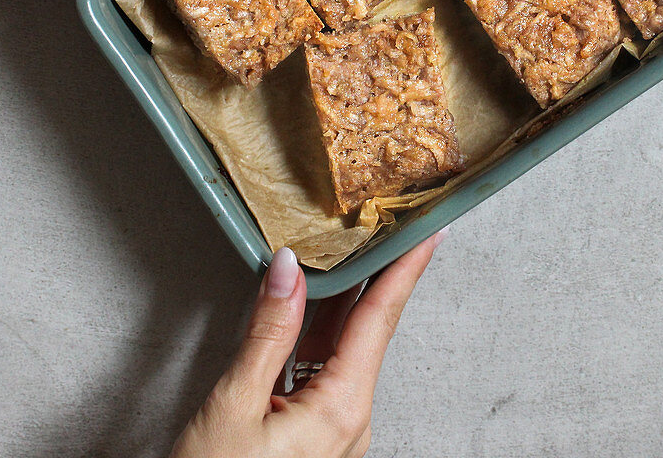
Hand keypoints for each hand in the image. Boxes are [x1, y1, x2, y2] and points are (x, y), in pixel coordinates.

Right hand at [174, 233, 445, 457]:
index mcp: (341, 408)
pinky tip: (304, 308)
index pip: (379, 319)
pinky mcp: (312, 438)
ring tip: (344, 253)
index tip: (426, 232)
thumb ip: (267, 332)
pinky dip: (313, 335)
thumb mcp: (235, 404)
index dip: (405, 269)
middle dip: (374, 275)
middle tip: (386, 226)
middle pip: (365, 330)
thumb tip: (287, 270)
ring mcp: (332, 432)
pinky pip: (320, 373)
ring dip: (340, 302)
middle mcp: (348, 420)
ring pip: (340, 350)